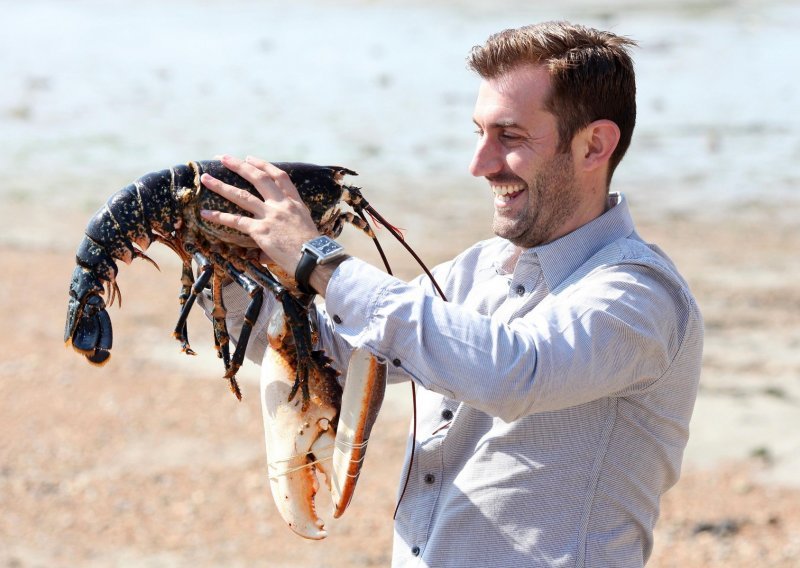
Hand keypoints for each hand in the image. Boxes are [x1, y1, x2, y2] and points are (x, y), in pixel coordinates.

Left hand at [199, 154, 320, 275]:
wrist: (313, 259)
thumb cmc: (312, 249)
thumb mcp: (306, 227)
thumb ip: (289, 223)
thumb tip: (276, 233)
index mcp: (295, 203)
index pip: (280, 177)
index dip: (264, 165)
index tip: (250, 158)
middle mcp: (282, 205)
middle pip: (258, 178)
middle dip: (239, 165)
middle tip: (222, 157)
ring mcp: (270, 216)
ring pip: (242, 196)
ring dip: (221, 185)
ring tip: (206, 178)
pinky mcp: (261, 230)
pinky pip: (236, 221)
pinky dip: (218, 216)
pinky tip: (205, 213)